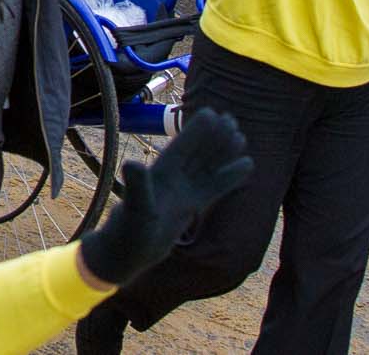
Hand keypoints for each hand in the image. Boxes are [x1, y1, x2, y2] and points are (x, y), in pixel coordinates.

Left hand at [80, 107, 252, 287]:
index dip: (195, 131)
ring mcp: (180, 193)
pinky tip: (244, 167)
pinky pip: (212, 189)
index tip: (212, 113)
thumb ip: (137, 188)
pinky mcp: (187, 208)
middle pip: (196, 153)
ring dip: (222, 153)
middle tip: (232, 118)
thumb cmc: (127, 234)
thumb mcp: (136, 211)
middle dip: (213, 136)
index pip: (181, 148)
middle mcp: (171, 180)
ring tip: (241, 136)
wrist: (125, 255)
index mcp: (159, 176)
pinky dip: (227, 178)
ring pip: (206, 168)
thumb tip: (132, 163)